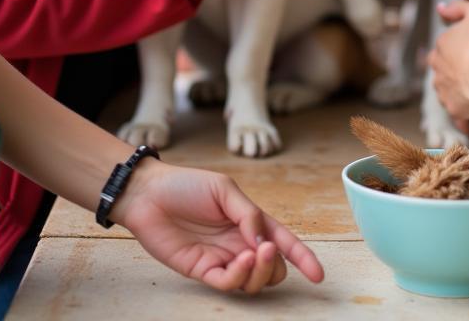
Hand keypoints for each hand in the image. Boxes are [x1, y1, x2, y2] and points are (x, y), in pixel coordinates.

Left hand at [118, 160, 323, 292]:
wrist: (149, 194)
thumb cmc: (187, 185)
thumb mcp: (225, 190)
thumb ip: (249, 215)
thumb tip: (266, 242)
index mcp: (249, 221)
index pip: (282, 241)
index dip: (302, 258)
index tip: (318, 275)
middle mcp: (239, 243)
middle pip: (272, 268)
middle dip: (278, 265)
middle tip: (268, 250)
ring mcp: (221, 259)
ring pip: (253, 281)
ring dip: (261, 272)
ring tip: (254, 253)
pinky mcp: (201, 270)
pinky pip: (227, 283)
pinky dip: (239, 277)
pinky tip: (239, 259)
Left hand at [427, 0, 468, 121]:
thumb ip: (457, 8)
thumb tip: (440, 8)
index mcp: (440, 46)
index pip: (445, 47)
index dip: (458, 49)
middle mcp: (437, 68)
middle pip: (442, 70)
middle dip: (452, 71)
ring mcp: (443, 90)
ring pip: (446, 91)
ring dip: (456, 92)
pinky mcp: (453, 109)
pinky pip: (457, 112)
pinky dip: (463, 114)